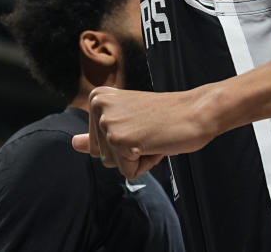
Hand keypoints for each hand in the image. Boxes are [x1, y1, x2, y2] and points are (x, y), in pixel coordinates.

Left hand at [71, 86, 215, 179]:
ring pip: (115, 165)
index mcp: (98, 97)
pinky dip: (146, 165)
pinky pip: (129, 173)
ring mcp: (108, 123)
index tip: (141, 123)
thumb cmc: (168, 115)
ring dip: (137, 158)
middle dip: (127, 152)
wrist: (197, 111)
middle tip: (149, 130)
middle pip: (101, 156)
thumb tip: (73, 144)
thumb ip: (98, 134)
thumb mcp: (129, 121)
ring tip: (153, 135)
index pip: (96, 143)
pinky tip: (157, 143)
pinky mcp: (120, 140)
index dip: (123, 141)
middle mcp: (98, 107)